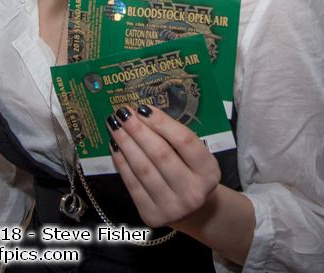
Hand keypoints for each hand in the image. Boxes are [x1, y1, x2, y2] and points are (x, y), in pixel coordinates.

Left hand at [107, 105, 220, 227]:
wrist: (193, 211)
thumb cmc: (190, 172)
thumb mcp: (194, 155)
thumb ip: (174, 137)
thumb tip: (141, 114)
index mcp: (209, 172)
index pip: (184, 141)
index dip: (162, 122)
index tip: (143, 108)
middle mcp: (193, 192)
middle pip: (161, 154)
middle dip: (138, 130)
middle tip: (122, 112)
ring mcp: (172, 207)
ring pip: (143, 169)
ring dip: (126, 143)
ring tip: (114, 125)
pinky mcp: (152, 215)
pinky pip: (132, 184)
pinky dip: (121, 162)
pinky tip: (115, 146)